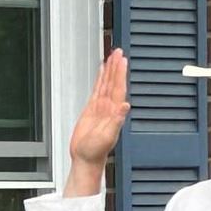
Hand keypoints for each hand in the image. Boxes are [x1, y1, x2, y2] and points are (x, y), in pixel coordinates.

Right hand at [65, 50, 127, 198]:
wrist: (85, 158)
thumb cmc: (96, 151)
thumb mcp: (108, 136)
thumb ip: (117, 120)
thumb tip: (125, 105)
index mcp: (114, 111)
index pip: (118, 87)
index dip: (120, 73)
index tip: (122, 60)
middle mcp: (109, 107)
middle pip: (113, 82)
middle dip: (116, 67)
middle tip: (118, 51)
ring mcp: (101, 107)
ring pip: (106, 84)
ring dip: (110, 70)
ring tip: (112, 56)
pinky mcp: (92, 109)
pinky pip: (97, 90)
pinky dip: (100, 79)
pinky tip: (102, 71)